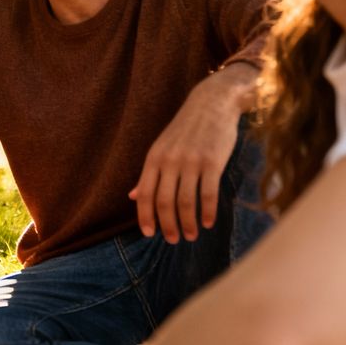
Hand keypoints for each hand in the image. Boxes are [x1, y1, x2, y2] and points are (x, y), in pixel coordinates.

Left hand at [129, 69, 248, 242]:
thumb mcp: (161, 148)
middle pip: (164, 202)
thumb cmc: (186, 130)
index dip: (145, 217)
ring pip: (186, 202)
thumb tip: (132, 196)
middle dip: (168, 225)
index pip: (145, 194)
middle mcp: (170, 161)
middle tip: (174, 240)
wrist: (212, 104)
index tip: (149, 234)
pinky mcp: (212, 162)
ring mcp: (191, 162)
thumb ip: (148, 174)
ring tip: (192, 235)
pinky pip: (208, 194)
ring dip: (188, 223)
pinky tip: (208, 223)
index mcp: (154, 158)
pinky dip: (207, 212)